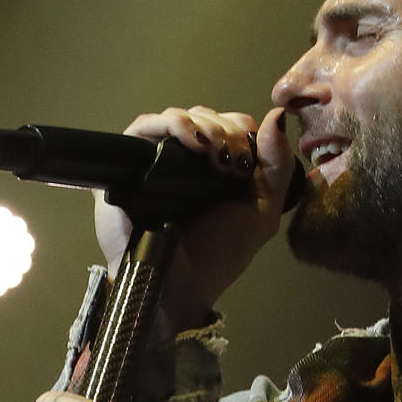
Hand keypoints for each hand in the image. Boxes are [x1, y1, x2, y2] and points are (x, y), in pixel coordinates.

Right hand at [92, 105, 292, 331]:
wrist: (180, 285)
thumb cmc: (218, 256)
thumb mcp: (261, 212)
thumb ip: (277, 166)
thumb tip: (278, 116)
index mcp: (212, 169)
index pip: (225, 125)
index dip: (239, 128)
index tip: (248, 155)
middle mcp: (181, 161)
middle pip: (201, 116)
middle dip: (223, 128)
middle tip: (232, 158)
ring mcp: (151, 162)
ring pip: (174, 117)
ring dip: (200, 124)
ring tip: (214, 149)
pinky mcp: (124, 166)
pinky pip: (141, 129)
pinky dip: (169, 123)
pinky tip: (190, 140)